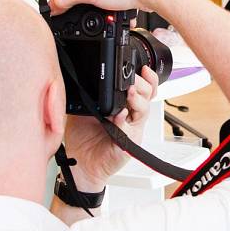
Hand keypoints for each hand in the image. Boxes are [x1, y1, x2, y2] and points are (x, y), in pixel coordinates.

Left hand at [60, 66, 158, 190]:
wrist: (81, 162)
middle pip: (148, 95)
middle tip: (134, 79)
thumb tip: (83, 72)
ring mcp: (130, 129)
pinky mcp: (126, 144)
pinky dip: (124, 123)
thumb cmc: (84, 135)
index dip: (147, 77)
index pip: (142, 87)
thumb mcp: (84, 107)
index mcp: (124, 104)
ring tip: (129, 93)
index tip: (144, 67)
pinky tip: (120, 116)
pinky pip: (128, 131)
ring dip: (137, 100)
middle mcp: (130, 115)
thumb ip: (90, 92)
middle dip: (144, 84)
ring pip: (143, 110)